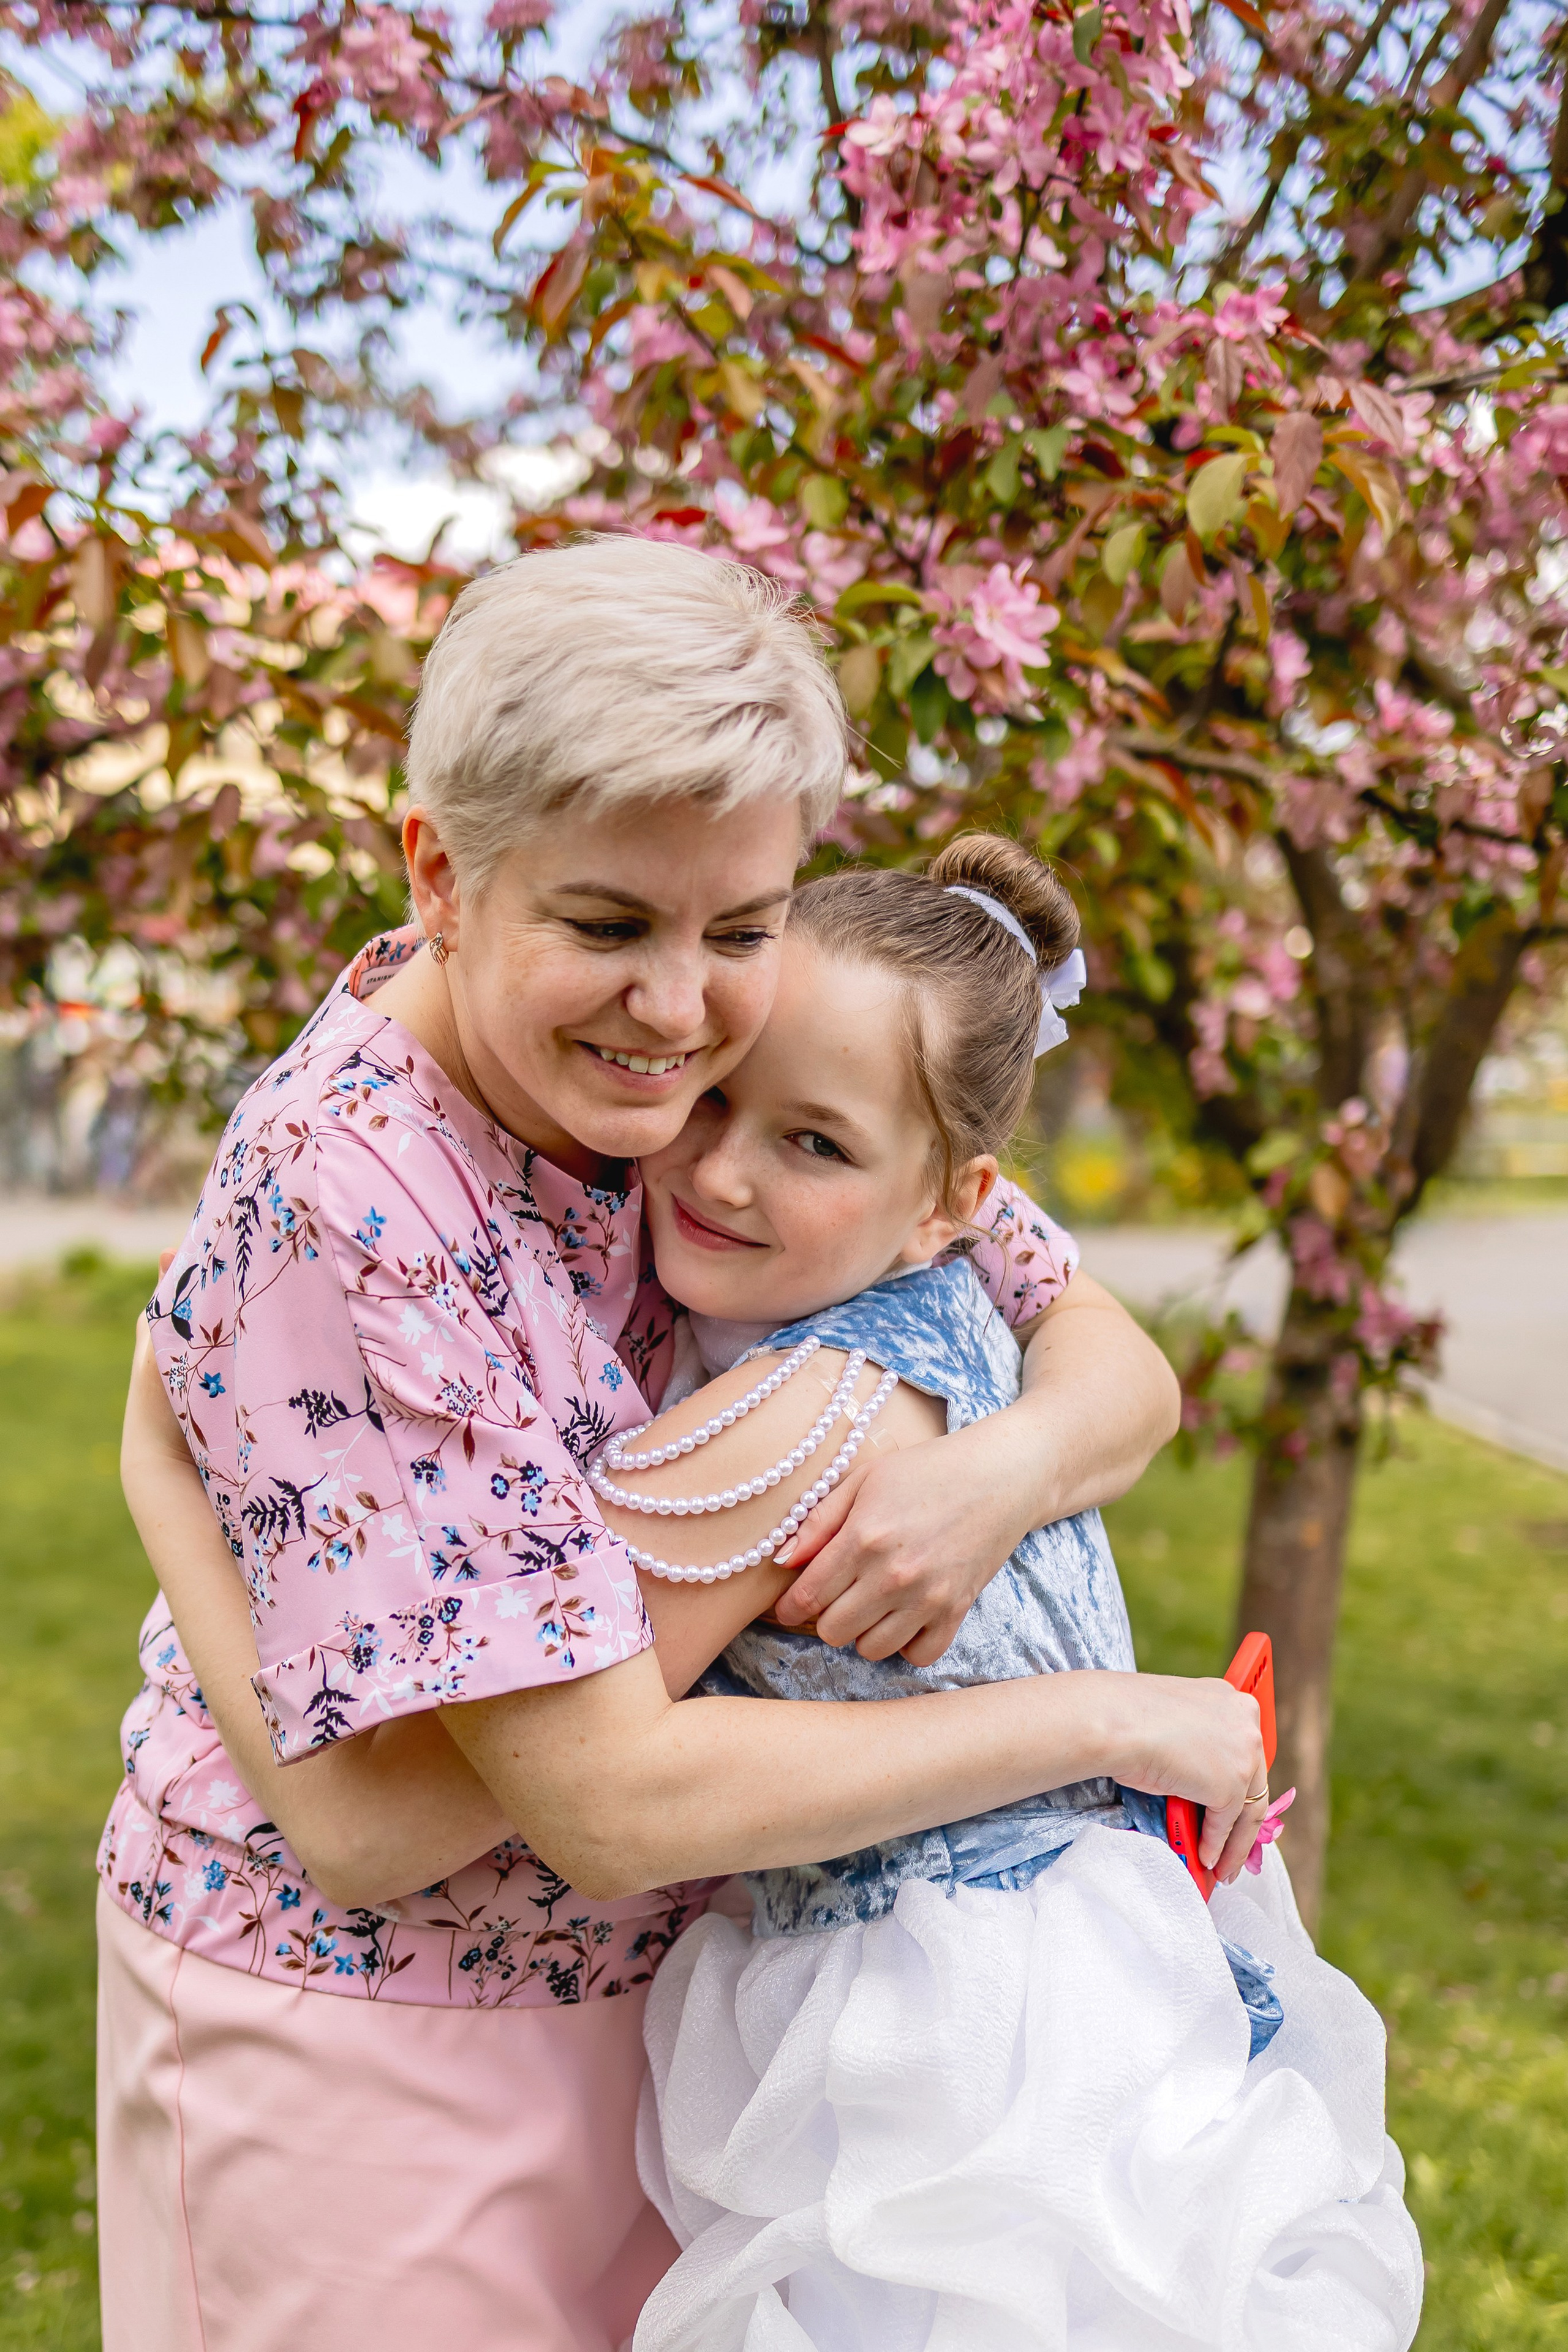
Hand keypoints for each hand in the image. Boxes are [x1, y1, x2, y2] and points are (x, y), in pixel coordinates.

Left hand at [770, 1433, 1024, 1663]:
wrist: (1001, 1476)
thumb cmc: (928, 1470)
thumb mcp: (865, 1479)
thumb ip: (819, 1521)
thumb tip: (781, 1561)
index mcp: (863, 1537)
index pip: (809, 1595)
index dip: (789, 1608)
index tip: (786, 1608)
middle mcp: (893, 1574)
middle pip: (834, 1630)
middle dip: (827, 1617)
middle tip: (838, 1596)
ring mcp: (927, 1598)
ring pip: (871, 1649)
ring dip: (864, 1632)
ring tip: (872, 1605)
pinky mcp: (957, 1611)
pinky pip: (918, 1656)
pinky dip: (907, 1644)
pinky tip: (905, 1617)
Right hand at [1109, 1673, 1269, 1886]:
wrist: (1113, 1721)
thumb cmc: (1127, 1717)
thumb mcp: (1176, 1722)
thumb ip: (1197, 1742)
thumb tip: (1196, 1777)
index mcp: (1232, 1701)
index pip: (1246, 1752)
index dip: (1241, 1785)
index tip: (1233, 1807)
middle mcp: (1247, 1723)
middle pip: (1254, 1784)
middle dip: (1243, 1821)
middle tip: (1232, 1844)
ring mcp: (1243, 1755)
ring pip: (1249, 1811)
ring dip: (1234, 1844)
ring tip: (1221, 1865)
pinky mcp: (1230, 1785)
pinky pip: (1225, 1826)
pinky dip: (1215, 1846)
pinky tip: (1205, 1858)